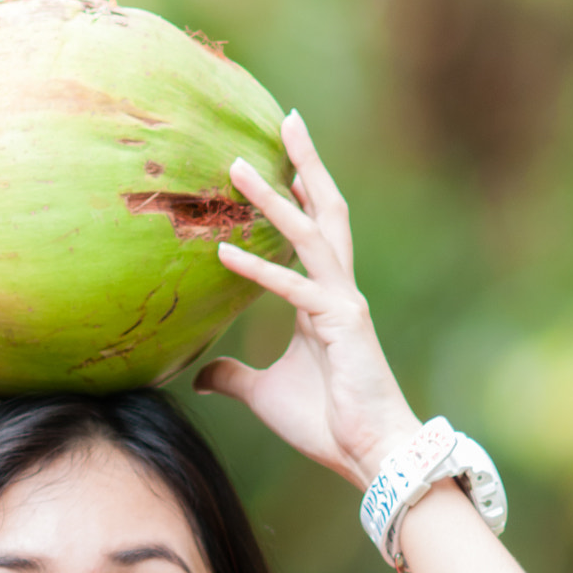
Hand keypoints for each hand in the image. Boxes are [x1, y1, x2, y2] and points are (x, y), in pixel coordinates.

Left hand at [194, 113, 419, 490]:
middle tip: (285, 118)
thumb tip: (203, 374)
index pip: (312, 233)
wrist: (369, 453)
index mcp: (323, 300)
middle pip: (324, 211)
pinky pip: (292, 290)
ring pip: (309, 235)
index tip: (280, 156)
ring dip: (274, 197)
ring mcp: (342, 304)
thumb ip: (234, 376)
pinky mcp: (340, 326)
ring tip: (238, 164)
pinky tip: (223, 251)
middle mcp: (336, 291)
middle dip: (304, 164)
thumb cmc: (327, 423)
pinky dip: (257, 269)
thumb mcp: (264, 394)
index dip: (299, 193)